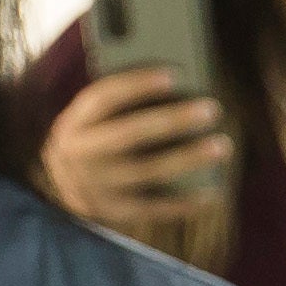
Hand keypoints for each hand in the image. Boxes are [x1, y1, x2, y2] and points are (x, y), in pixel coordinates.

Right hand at [38, 68, 230, 232]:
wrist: (62, 182)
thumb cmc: (100, 132)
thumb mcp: (98, 113)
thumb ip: (126, 97)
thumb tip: (180, 83)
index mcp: (75, 122)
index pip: (102, 98)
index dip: (136, 85)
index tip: (174, 74)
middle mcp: (80, 155)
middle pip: (127, 135)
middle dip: (171, 121)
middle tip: (212, 109)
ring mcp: (94, 187)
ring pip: (144, 172)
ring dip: (186, 159)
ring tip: (222, 145)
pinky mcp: (112, 211)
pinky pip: (152, 208)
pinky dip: (184, 202)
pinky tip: (214, 191)